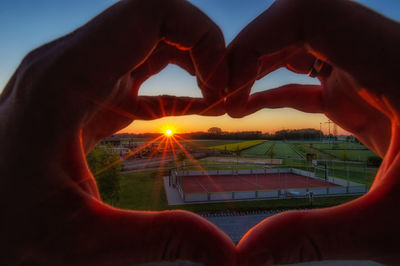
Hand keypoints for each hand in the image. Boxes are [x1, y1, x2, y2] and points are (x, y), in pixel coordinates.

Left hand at [0, 0, 234, 264]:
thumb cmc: (10, 227)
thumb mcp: (86, 242)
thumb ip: (161, 240)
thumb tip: (226, 254)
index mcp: (65, 81)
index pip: (148, 12)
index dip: (201, 36)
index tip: (222, 84)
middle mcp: (70, 64)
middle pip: (154, 19)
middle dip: (203, 47)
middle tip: (228, 92)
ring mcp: (78, 75)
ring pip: (149, 38)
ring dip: (192, 61)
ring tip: (218, 100)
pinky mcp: (87, 93)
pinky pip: (140, 69)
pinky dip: (174, 81)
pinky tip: (197, 107)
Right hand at [225, 0, 399, 263]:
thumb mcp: (395, 226)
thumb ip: (318, 236)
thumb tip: (244, 256)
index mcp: (397, 65)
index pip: (313, 15)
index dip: (258, 37)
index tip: (225, 80)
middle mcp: (382, 57)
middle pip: (299, 21)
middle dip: (250, 50)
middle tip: (217, 92)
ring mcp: (370, 74)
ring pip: (301, 43)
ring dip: (259, 65)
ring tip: (227, 100)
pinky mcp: (362, 96)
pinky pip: (308, 78)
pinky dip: (272, 87)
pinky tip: (247, 108)